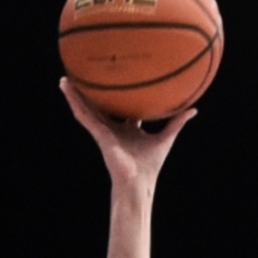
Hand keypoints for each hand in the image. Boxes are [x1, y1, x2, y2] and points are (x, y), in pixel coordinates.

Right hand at [60, 78, 196, 183]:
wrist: (139, 182)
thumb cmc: (151, 165)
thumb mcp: (166, 137)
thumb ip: (177, 122)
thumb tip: (193, 109)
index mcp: (126, 129)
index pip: (119, 108)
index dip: (116, 96)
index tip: (114, 81)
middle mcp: (112, 128)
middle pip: (99, 106)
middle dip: (91, 93)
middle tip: (84, 75)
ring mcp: (103, 131)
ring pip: (86, 109)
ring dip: (75, 95)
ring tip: (65, 79)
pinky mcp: (98, 133)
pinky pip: (84, 116)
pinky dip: (74, 103)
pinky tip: (66, 90)